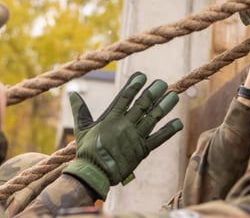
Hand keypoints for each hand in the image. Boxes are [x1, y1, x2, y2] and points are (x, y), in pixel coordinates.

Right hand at [63, 72, 182, 198]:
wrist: (95, 174)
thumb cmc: (87, 151)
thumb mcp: (82, 128)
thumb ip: (80, 109)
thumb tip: (71, 93)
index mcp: (111, 118)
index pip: (125, 97)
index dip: (134, 85)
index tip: (142, 76)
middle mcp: (125, 125)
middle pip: (142, 105)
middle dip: (153, 92)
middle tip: (162, 83)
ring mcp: (135, 137)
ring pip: (153, 118)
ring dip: (164, 106)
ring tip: (174, 96)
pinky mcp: (142, 150)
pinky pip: (158, 138)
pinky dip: (169, 130)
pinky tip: (178, 122)